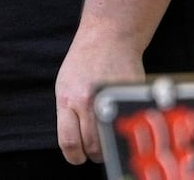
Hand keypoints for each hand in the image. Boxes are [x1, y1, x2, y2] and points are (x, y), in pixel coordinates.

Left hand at [55, 27, 144, 164]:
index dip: (74, 156)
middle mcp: (87, 100)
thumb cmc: (84, 61)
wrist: (108, 36)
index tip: (78, 156)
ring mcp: (109, 98)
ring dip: (110, 146)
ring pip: (110, 141)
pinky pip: (126, 123)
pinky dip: (124, 128)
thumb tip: (74, 143)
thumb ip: (68, 112)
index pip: (69, 142)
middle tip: (96, 149)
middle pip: (92, 146)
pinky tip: (121, 122)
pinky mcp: (127, 95)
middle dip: (94, 153)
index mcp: (68, 99)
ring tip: (109, 138)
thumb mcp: (65, 85)